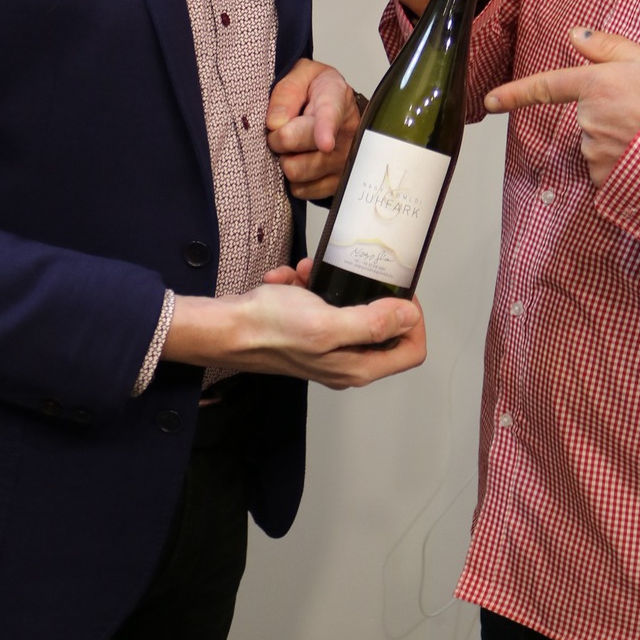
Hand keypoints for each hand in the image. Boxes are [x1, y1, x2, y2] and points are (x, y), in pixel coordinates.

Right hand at [166, 269, 426, 389]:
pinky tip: (289, 279)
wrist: (226, 327)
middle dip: (365, 292)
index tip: (398, 291)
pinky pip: (321, 302)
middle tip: (348, 274)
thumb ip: (372, 323)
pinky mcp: (308, 332)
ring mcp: (326, 348)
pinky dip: (307, 285)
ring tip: (307, 274)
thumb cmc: (270, 327)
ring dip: (330, 283)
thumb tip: (409, 317)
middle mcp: (346, 361)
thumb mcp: (328, 322)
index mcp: (358, 366)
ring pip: (349, 307)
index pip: (411, 350)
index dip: (413, 319)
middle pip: (382, 326)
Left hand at [266, 59, 360, 199]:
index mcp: (336, 98)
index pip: (329, 115)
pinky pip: (301, 190)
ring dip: (286, 159)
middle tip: (281, 129)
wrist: (336, 108)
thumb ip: (286, 93)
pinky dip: (294, 179)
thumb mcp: (301, 75)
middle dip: (278, 139)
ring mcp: (344, 161)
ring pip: (296, 172)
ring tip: (294, 145)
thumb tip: (275, 123)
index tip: (325, 143)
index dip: (325, 130)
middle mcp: (347, 132)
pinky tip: (302, 160)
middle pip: (298, 146)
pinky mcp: (337, 184)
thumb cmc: (315, 91)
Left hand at [483, 28, 639, 185]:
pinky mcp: (607, 183)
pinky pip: (607, 170)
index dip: (513, 93)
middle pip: (585, 115)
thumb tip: (575, 35)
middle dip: (608, 112)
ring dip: (618, 140)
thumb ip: (609, 47)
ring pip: (597, 143)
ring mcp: (596, 154)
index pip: (546, 86)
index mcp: (596, 85)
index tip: (488, 101)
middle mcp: (589, 121)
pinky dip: (624, 165)